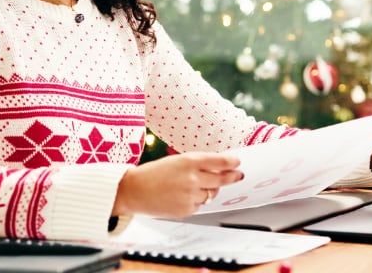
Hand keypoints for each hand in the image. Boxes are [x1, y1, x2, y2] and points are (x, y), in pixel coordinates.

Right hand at [113, 151, 242, 218]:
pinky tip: (181, 196)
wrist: (133, 191)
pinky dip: (195, 201)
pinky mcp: (186, 210)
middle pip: (221, 179)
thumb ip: (197, 164)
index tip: (238, 161)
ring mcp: (190, 196)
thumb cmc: (153, 173)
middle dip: (231, 177)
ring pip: (211, 193)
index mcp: (188, 161)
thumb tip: (218, 167)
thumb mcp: (176, 161)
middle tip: (238, 175)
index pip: (219, 161)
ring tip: (190, 186)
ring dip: (208, 190)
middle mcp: (192, 178)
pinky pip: (199, 205)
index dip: (231, 161)